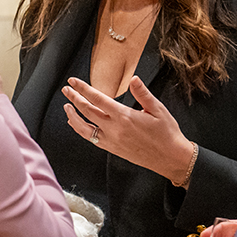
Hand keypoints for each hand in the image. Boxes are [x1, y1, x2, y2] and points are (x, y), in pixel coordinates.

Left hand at [62, 75, 195, 183]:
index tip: (73, 81)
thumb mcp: (158, 109)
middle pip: (86, 111)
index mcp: (124, 116)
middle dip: (74, 98)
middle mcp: (114, 129)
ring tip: (66, 106)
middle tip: (66, 89)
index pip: (97, 99)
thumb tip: (134, 78)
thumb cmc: (166, 133)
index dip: (83, 88)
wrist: (170, 158)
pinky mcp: (111, 149)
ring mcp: (111, 140)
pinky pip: (90, 138)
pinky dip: (80, 130)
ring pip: (84, 128)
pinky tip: (77, 124)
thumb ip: (143, 93)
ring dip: (72, 116)